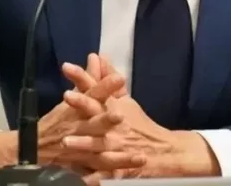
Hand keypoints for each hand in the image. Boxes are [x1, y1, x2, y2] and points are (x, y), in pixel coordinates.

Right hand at [0, 64, 142, 183]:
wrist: (31, 149)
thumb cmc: (55, 123)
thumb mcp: (71, 100)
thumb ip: (88, 80)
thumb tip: (97, 57)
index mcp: (76, 111)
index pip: (91, 95)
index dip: (104, 87)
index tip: (120, 78)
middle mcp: (77, 130)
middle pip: (93, 124)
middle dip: (105, 120)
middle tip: (121, 115)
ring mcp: (78, 151)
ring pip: (99, 153)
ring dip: (117, 156)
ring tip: (138, 157)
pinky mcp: (78, 169)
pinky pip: (89, 175)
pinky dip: (100, 178)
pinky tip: (116, 179)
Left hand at [61, 55, 220, 181]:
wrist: (163, 151)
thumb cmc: (139, 124)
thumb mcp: (125, 100)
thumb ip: (108, 78)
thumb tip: (97, 56)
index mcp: (114, 107)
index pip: (96, 88)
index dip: (82, 77)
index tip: (66, 67)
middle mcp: (115, 124)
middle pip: (97, 112)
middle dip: (83, 104)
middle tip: (66, 96)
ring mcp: (117, 146)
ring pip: (98, 143)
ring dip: (84, 142)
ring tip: (67, 141)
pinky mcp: (119, 167)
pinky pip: (106, 173)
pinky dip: (95, 177)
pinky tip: (83, 180)